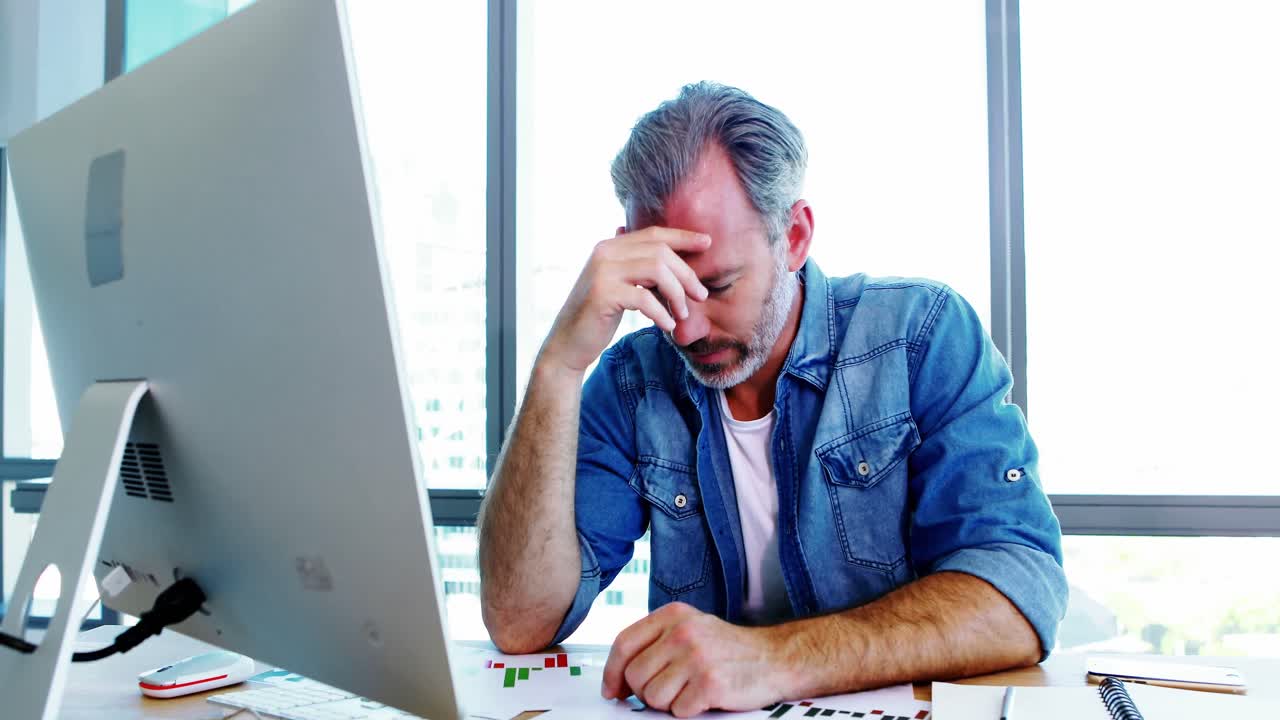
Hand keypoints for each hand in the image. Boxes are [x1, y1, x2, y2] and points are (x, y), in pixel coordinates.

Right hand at [538, 227, 709, 374]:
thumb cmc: (598, 316)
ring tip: (682, 314)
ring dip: (677, 294)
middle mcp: (604, 252)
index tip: (708, 243)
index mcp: (610, 246)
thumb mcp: (618, 285)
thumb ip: (636, 268)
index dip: (683, 236)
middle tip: (701, 295)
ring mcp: (602, 272)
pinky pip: (644, 298)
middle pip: (660, 252)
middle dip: (686, 274)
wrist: (568, 343)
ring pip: (657, 270)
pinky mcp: (603, 295)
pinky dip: (661, 312)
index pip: (653, 233)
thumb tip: (666, 253)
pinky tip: (667, 325)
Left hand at [601, 602, 790, 716]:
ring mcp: (696, 657)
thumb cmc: (728, 649)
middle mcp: (682, 632)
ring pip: (652, 697)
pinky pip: (677, 711)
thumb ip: (655, 644)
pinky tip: (704, 697)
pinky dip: (688, 711)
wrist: (775, 658)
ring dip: (668, 703)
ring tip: (690, 690)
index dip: (611, 672)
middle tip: (668, 691)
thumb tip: (617, 678)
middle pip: (635, 676)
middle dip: (644, 692)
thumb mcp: (690, 629)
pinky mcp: (710, 683)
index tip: (611, 690)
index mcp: (673, 615)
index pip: (624, 644)